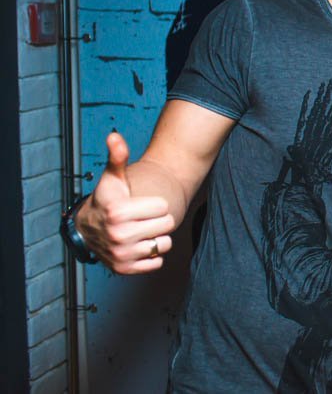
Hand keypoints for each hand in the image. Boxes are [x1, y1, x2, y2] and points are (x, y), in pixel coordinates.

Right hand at [76, 132, 174, 273]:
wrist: (90, 229)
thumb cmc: (108, 200)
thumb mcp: (113, 178)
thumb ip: (118, 157)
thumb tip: (114, 136)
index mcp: (118, 212)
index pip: (164, 207)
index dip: (156, 204)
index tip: (140, 204)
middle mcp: (119, 235)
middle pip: (168, 225)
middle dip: (159, 220)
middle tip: (142, 218)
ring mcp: (122, 254)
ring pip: (164, 244)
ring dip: (157, 237)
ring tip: (141, 231)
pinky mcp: (125, 269)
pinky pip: (157, 262)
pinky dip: (152, 255)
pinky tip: (139, 245)